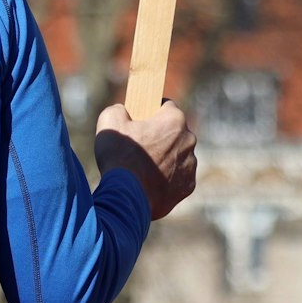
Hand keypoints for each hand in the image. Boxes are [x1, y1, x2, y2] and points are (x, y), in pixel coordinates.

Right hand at [96, 100, 197, 218]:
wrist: (126, 196)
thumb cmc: (120, 156)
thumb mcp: (110, 121)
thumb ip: (120, 109)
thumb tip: (123, 112)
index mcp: (174, 120)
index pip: (166, 106)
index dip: (151, 111)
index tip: (139, 119)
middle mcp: (189, 141)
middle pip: (174, 132)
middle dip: (159, 135)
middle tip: (138, 145)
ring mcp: (191, 165)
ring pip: (177, 155)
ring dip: (164, 157)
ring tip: (141, 167)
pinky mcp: (188, 186)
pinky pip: (178, 177)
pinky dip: (166, 178)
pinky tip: (148, 181)